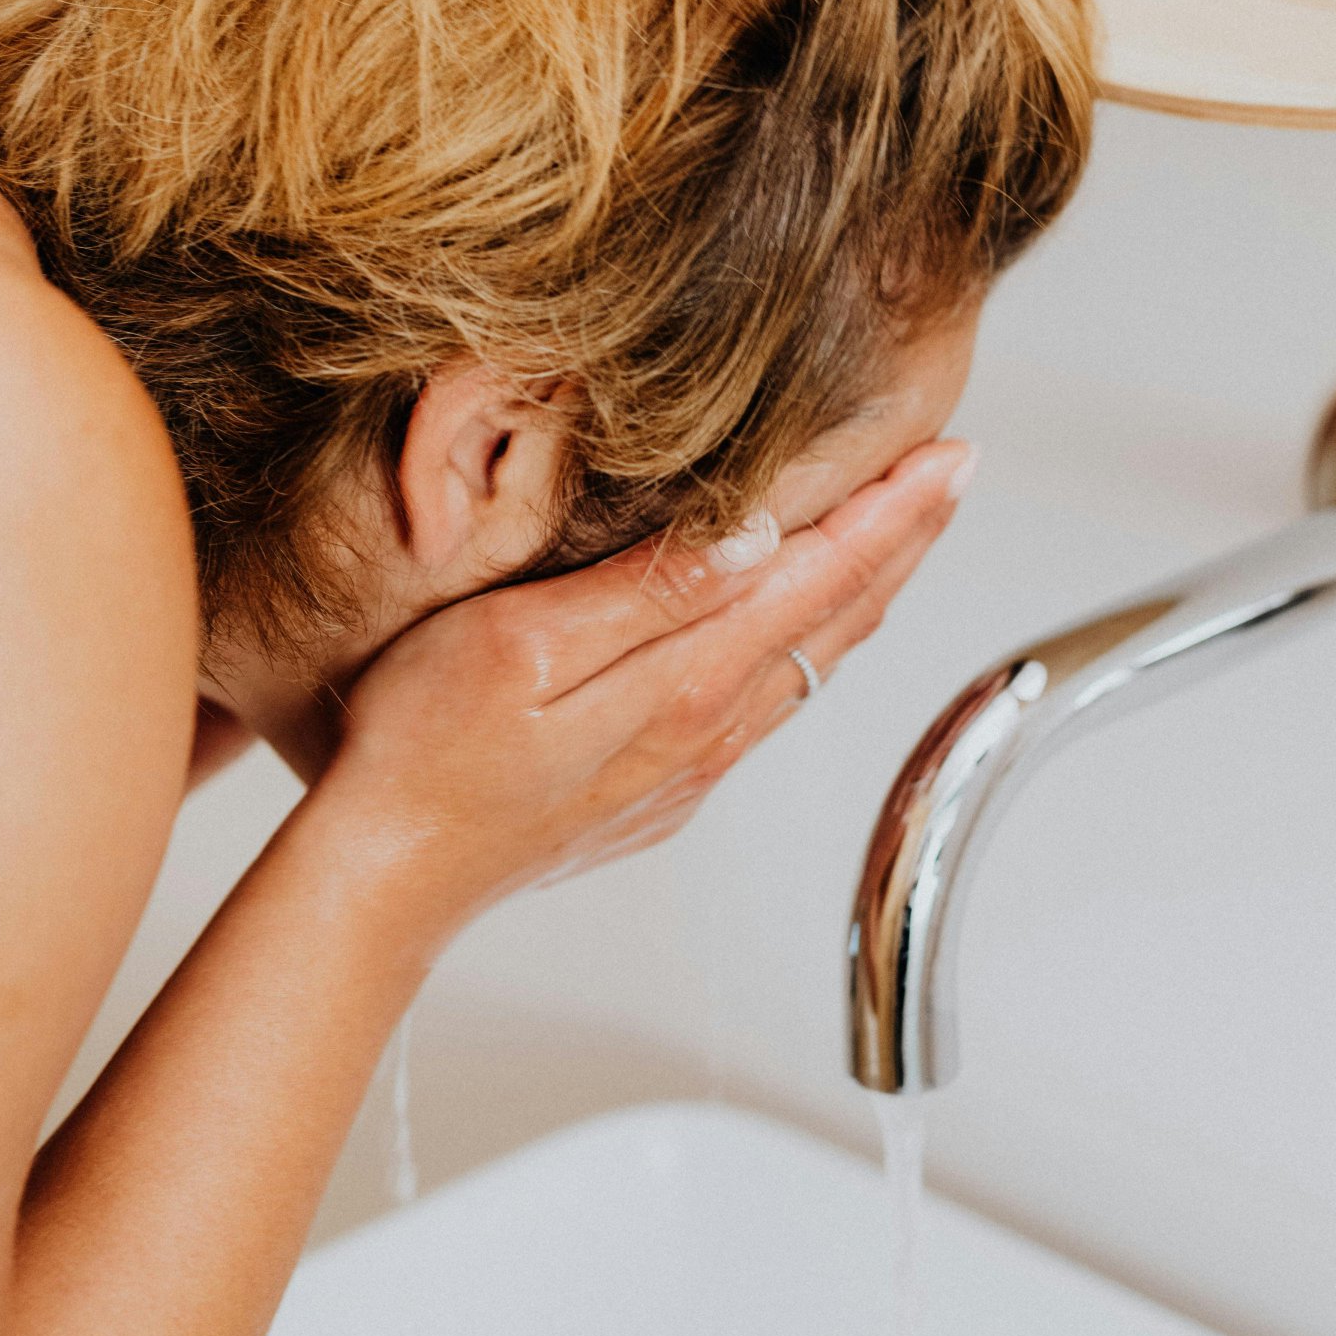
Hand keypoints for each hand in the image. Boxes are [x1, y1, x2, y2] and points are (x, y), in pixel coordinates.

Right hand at [302, 440, 973, 964]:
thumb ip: (647, 594)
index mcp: (684, 684)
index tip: (948, 458)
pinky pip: (766, 703)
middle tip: (952, 473)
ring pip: (810, 665)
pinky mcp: (660, 789)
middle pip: (837, 622)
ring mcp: (689, 767)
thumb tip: (760, 540)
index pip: (821, 579)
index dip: (891, 513)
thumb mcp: (520, 645)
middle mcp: (707, 732)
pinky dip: (809, 644)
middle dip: (902, 542)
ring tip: (900, 533)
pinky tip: (802, 624)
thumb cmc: (423, 751)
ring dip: (864, 593)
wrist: (384, 877)